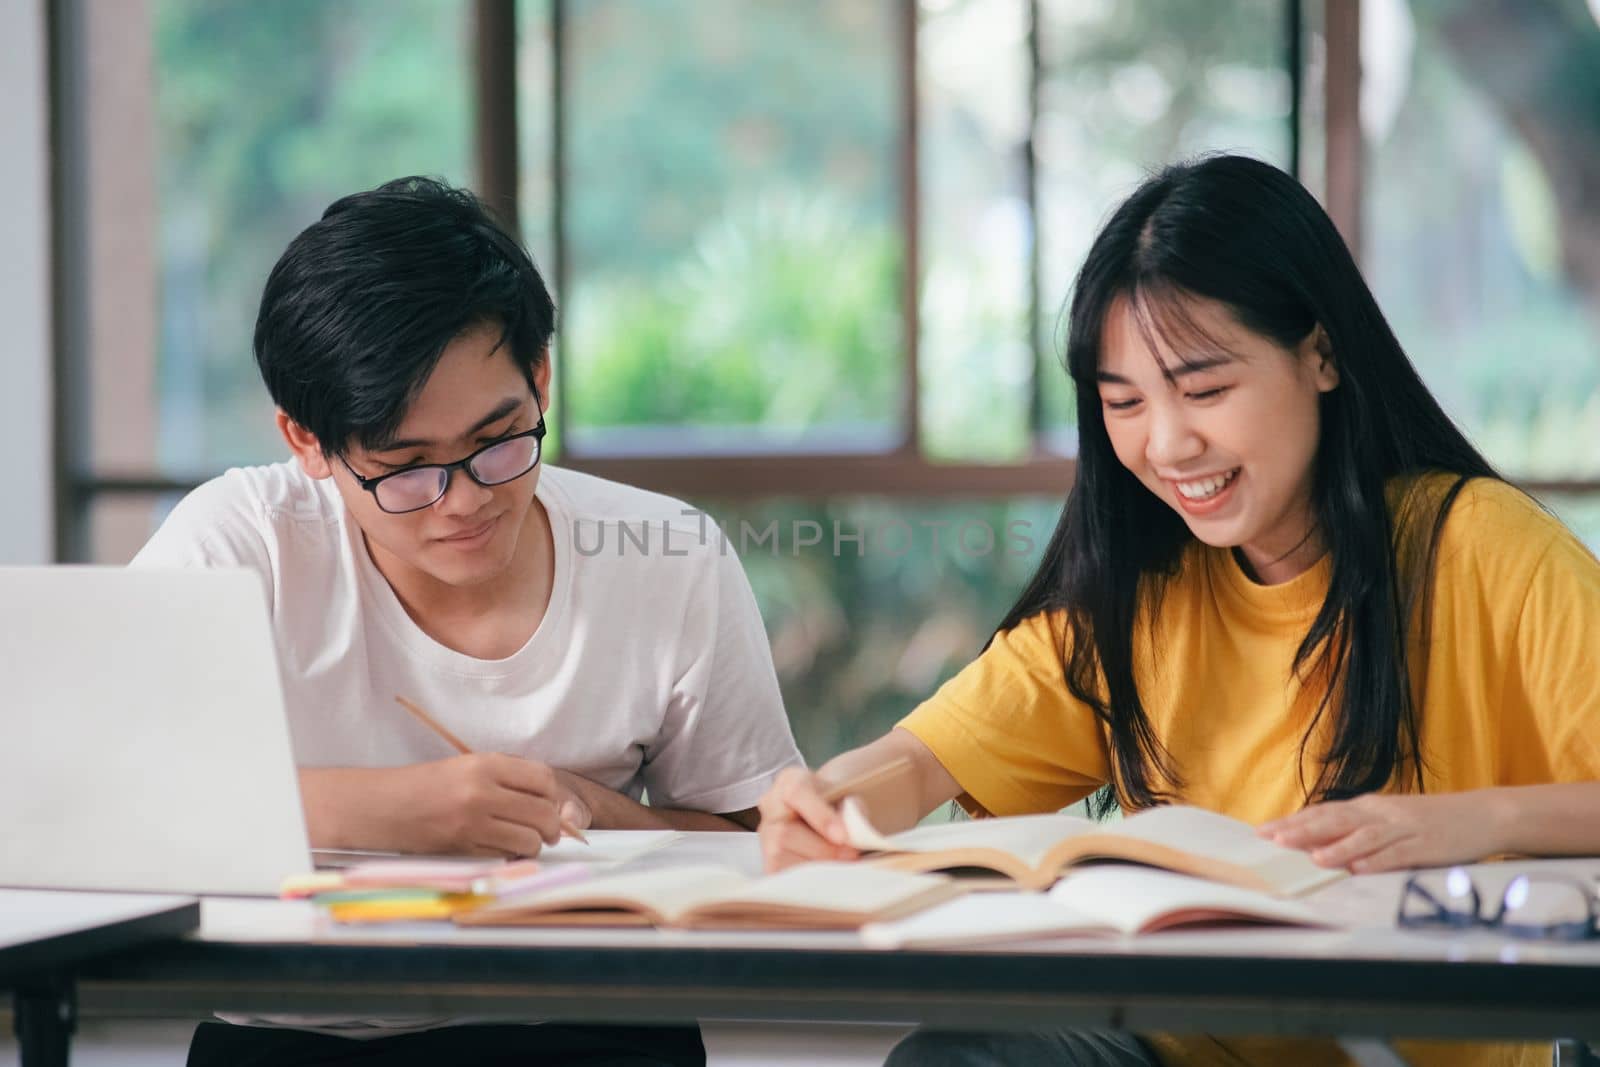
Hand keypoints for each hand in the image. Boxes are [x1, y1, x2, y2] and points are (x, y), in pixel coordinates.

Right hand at [390, 752, 589, 856]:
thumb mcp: (467, 767)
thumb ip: (507, 778)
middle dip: (552, 827)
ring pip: (529, 840)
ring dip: (533, 845)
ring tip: (525, 843)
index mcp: (485, 764)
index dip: (552, 794)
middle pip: (543, 812)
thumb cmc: (425, 786)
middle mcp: (482, 791)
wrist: (382, 806)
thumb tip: (549, 799)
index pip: (543, 779)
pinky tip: (502, 851)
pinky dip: (510, 857)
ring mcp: (472, 822)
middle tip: (549, 832)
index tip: (549, 803)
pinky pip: (505, 856)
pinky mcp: (463, 849)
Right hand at [756, 767, 860, 871]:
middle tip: (850, 856)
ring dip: (814, 866)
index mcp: (790, 781)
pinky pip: (778, 874)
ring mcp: (765, 834)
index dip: (820, 817)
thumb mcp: (848, 798)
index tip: (843, 837)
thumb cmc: (838, 805)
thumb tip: (855, 836)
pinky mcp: (767, 860)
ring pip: (779, 855)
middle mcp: (770, 805)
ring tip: (839, 867)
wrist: (827, 815)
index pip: (797, 793)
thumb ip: (852, 812)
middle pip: (785, 832)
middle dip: (822, 850)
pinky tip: (824, 876)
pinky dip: (805, 879)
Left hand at [1258, 791, 1508, 872]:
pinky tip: (1360, 869)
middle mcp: (1381, 814)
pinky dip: (1378, 862)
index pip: (1324, 812)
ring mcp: (1404, 829)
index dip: (1293, 821)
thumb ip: (1358, 829)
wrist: (1481, 815)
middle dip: (1303, 831)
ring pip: (1365, 837)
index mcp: (1369, 807)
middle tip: (1274, 840)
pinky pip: (1398, 854)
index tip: (1263, 831)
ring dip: (1338, 847)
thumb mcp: (1388, 819)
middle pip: (1336, 820)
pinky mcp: (1426, 846)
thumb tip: (1318, 842)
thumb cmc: (1429, 821)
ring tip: (1314, 858)